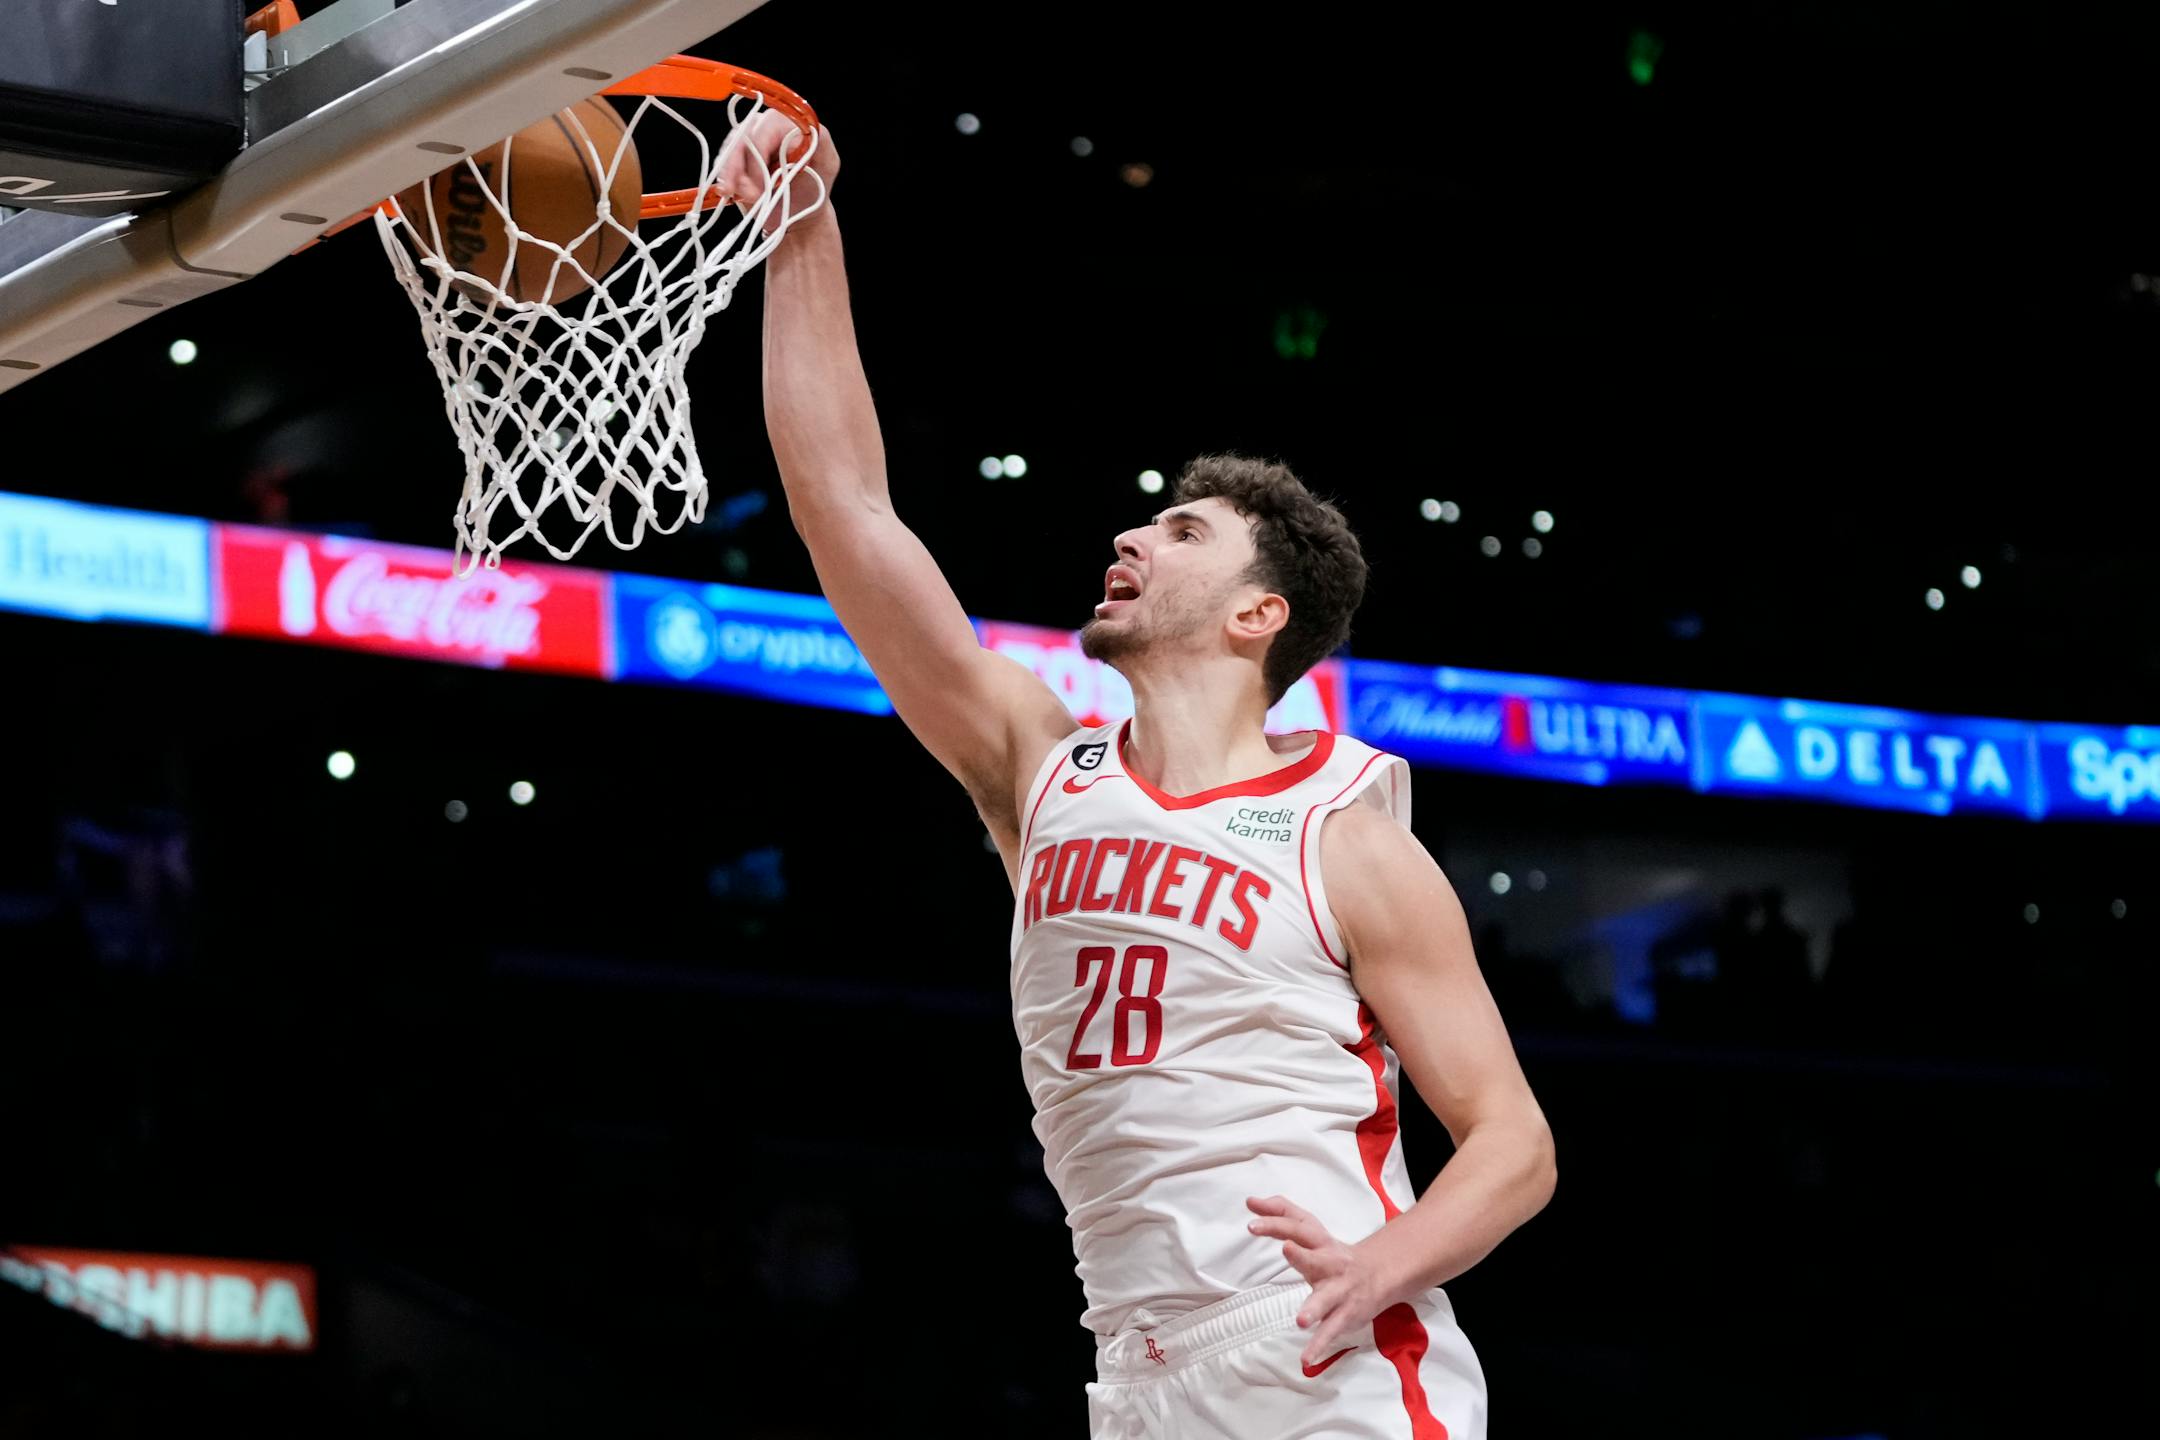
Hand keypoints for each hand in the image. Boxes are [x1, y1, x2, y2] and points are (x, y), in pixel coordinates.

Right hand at [719, 109, 838, 231]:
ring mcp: (747, 141)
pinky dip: (726, 180)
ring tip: (748, 198)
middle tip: (753, 195)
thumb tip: (804, 131)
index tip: (763, 181)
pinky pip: (722, 162)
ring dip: (733, 177)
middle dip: (742, 169)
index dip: (758, 152)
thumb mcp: (827, 163)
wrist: (799, 213)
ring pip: (729, 150)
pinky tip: (732, 194)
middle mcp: (765, 126)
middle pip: (741, 137)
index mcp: (787, 121)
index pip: (765, 127)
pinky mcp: (735, 157)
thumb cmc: (815, 187)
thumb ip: (821, 142)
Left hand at [1245, 1194, 1396, 1369]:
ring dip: (1314, 1309)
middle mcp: (1330, 1264)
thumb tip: (1250, 1200)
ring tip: (1300, 1321)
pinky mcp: (1345, 1315)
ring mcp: (1339, 1291)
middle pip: (1316, 1258)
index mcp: (1320, 1242)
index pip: (1298, 1228)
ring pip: (1327, 1300)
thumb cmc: (1332, 1251)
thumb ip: (1282, 1213)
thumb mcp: (1311, 1229)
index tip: (1252, 1224)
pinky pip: (1331, 1331)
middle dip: (1302, 1256)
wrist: (1380, 1273)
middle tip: (1286, 1249)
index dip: (1276, 1224)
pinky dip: (1319, 1346)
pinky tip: (1305, 1359)